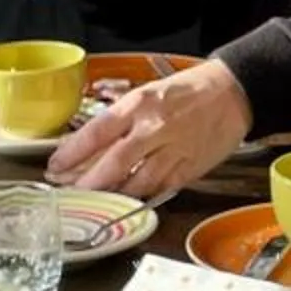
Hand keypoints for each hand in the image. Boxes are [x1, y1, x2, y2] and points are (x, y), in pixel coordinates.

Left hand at [46, 59, 250, 194]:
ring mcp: (173, 151)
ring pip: (135, 183)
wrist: (234, 92)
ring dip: (112, 195)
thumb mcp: (148, 93)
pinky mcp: (189, 169)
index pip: (96, 133)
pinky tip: (127, 200)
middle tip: (69, 193)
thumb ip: (122, 119)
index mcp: (139, 104)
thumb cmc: (188, 90)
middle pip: (113, 164)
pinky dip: (141, 196)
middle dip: (86, 183)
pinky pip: (159, 189)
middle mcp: (154, 129)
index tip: (56, 167)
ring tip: (94, 201)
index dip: (72, 154)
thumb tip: (92, 146)